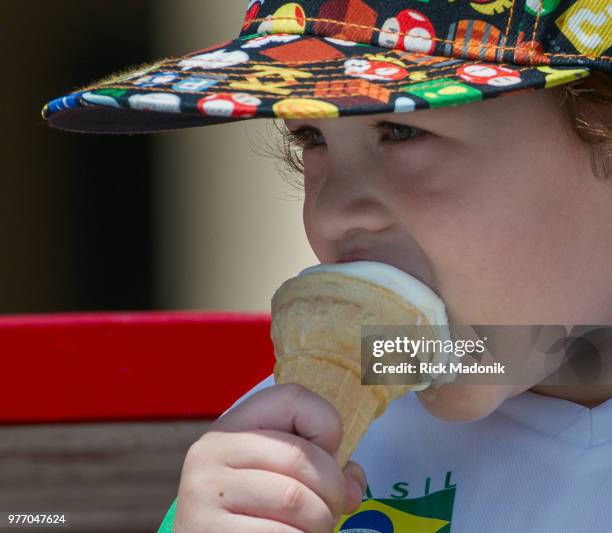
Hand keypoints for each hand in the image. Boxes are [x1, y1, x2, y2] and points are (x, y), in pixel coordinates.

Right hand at [173, 383, 366, 531]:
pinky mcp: (209, 532)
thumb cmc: (249, 509)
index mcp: (232, 426)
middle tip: (336, 506)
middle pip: (300, 456)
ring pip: (295, 500)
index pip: (292, 398)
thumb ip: (315, 462)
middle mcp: (211, 451)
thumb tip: (353, 484)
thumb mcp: (273, 470)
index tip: (332, 455)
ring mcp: (204, 493)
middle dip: (334, 488)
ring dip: (321, 521)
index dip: (327, 425)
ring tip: (314, 527)